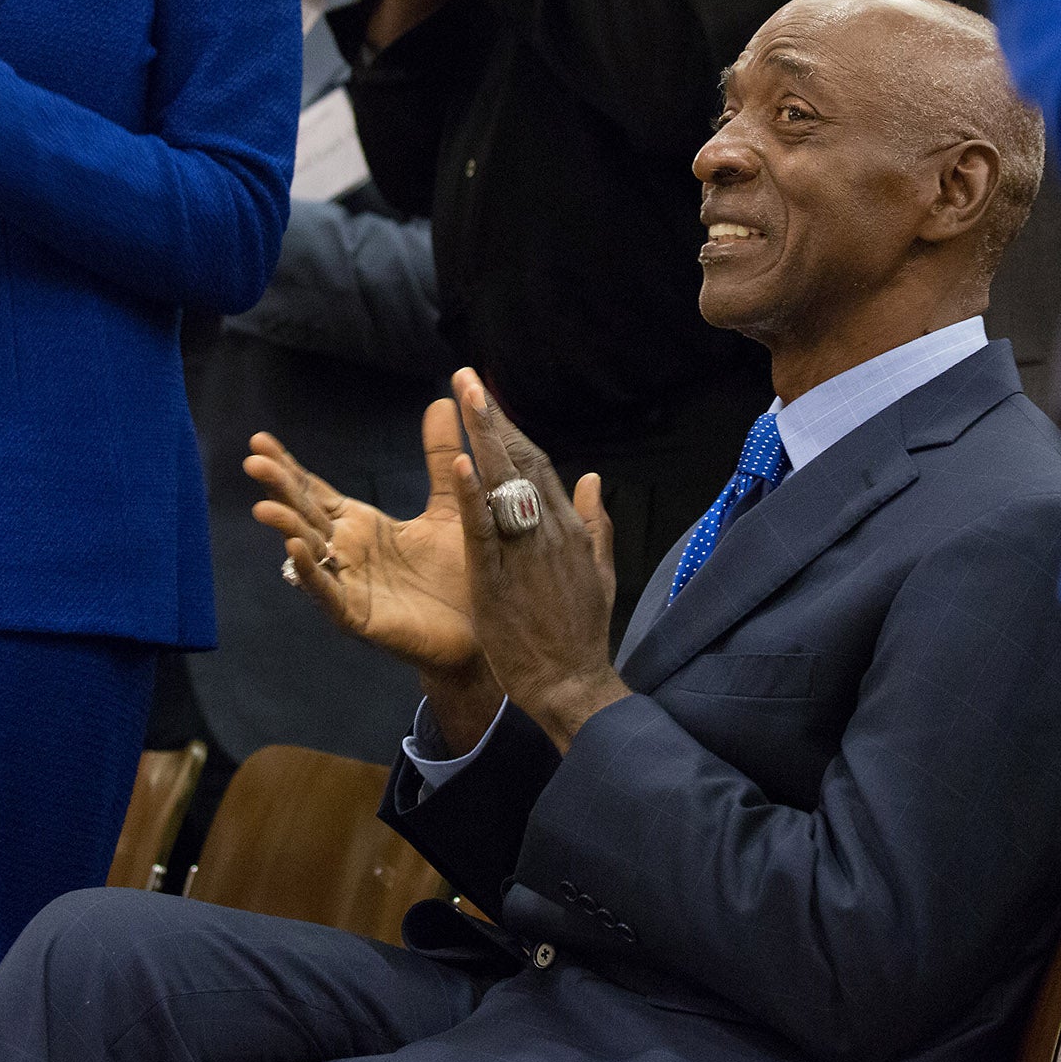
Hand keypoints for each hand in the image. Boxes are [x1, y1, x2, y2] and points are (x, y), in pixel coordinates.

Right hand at [248, 401, 477, 675]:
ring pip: (309, 551)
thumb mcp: (448, 504)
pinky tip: (297, 549)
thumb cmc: (457, 572)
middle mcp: (346, 552)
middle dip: (279, 487)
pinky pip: (328, 593)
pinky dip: (311, 572)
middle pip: (304, 513)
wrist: (479, 633)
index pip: (315, 490)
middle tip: (252, 460)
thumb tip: (441, 399)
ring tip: (265, 506)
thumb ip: (439, 456)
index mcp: (360, 525)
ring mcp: (348, 584)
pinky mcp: (359, 616)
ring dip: (287, 528)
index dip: (289, 466)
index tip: (259, 439)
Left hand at [449, 368, 627, 752]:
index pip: (536, 465)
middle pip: (518, 462)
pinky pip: (483, 532)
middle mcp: (548, 530)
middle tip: (467, 376)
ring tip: (466, 396)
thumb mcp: (598, 572)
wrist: (575, 685)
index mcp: (568, 527)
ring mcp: (525, 553)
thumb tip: (593, 478)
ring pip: (502, 485)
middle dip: (491, 417)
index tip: (488, 397)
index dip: (510, 430)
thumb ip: (595, 522)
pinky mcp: (498, 580)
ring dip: (482, 438)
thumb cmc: (581, 633)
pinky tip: (461, 464)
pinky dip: (473, 497)